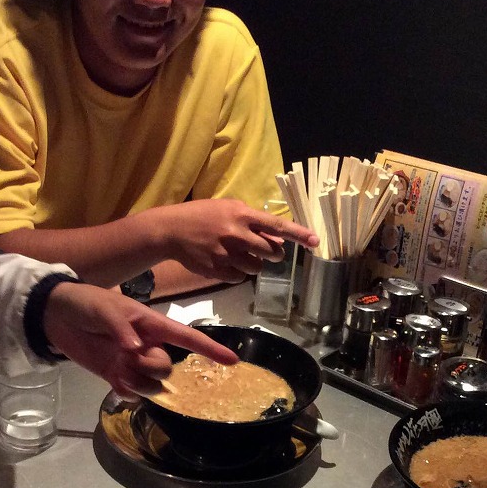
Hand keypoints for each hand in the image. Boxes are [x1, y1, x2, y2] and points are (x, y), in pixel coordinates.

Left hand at [41, 282, 235, 396]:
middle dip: (153, 368)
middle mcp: (147, 345)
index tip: (232, 361)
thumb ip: (121, 328)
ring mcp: (132, 363)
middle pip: (167, 368)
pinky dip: (127, 392)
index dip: (210, 348)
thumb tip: (137, 349)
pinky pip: (133, 393)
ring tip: (118, 369)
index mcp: (152, 324)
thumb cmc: (86, 304)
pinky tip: (114, 382)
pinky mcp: (116, 375)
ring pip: (152, 385)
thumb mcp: (104, 309)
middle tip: (129, 358)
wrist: (55, 316)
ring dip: (139, 383)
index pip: (186, 337)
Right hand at [150, 199, 317, 282]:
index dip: (298, 234)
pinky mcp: (216, 269)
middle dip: (273, 253)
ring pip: (257, 268)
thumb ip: (253, 223)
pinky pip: (239, 278)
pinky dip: (236, 273)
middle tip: (263, 249)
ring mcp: (225, 253)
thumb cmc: (202, 216)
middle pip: (271, 252)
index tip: (316, 241)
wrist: (170, 230)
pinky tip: (224, 262)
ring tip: (237, 254)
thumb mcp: (228, 209)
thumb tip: (278, 239)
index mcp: (240, 214)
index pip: (276, 226)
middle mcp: (235, 234)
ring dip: (253, 264)